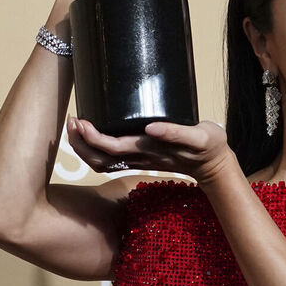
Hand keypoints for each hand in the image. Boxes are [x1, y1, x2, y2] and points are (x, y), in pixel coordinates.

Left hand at [66, 117, 237, 185]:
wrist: (214, 165)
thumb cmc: (209, 147)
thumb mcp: (201, 137)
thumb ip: (177, 133)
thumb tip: (151, 128)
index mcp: (150, 151)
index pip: (112, 149)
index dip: (92, 138)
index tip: (80, 121)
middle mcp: (140, 158)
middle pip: (99, 159)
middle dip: (80, 142)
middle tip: (71, 120)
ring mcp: (139, 160)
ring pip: (102, 162)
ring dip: (84, 147)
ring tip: (75, 127)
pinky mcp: (141, 157)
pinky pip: (110, 159)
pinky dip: (95, 149)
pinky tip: (91, 134)